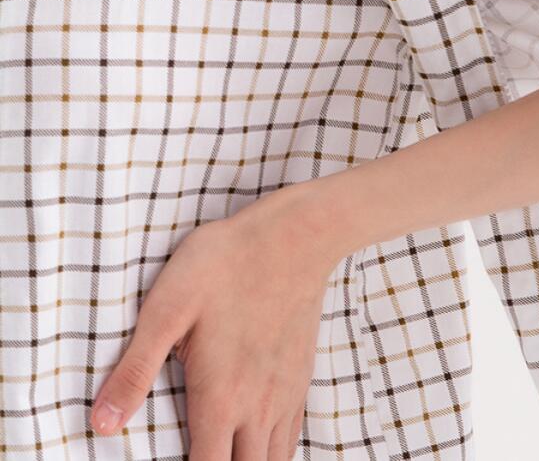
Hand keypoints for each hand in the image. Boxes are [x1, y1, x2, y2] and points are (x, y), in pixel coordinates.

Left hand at [88, 184, 339, 459]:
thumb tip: (101, 424)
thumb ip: (134, 370)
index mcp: (220, 398)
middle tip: (198, 457)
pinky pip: (292, 437)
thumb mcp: (167, 308)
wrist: (295, 236)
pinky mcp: (301, 376)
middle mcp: (258, 406)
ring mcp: (285, 393)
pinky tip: (258, 445)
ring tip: (224, 455)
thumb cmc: (226, 264)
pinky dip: (274, 454)